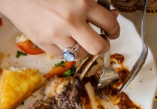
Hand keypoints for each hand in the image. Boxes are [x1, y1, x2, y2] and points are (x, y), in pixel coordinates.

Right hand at [0, 0, 119, 57]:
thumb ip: (93, 2)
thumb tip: (110, 14)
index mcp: (82, 4)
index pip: (109, 23)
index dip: (115, 29)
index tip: (113, 31)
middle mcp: (70, 22)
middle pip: (97, 47)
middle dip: (104, 46)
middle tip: (102, 41)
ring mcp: (55, 35)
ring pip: (79, 54)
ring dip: (84, 49)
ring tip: (82, 42)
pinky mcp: (41, 43)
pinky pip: (61, 56)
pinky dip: (66, 51)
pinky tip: (65, 42)